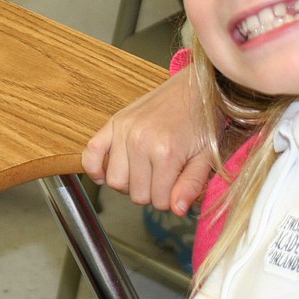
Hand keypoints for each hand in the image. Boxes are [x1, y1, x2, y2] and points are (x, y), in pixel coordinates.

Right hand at [82, 67, 213, 214]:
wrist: (197, 88)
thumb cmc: (204, 121)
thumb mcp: (206, 157)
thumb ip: (191, 185)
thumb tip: (176, 210)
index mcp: (166, 152)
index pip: (159, 201)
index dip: (170, 199)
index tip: (178, 186)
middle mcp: (140, 141)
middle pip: (136, 194)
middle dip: (152, 193)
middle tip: (165, 177)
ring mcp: (123, 131)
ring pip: (115, 181)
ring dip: (129, 183)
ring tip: (145, 172)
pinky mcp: (114, 122)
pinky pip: (92, 153)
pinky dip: (95, 168)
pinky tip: (106, 174)